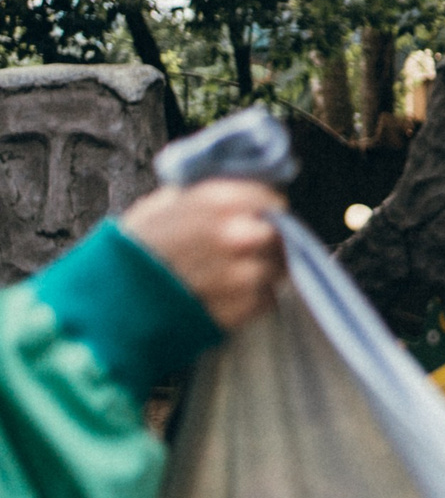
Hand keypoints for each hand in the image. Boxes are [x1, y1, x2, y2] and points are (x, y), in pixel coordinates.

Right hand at [120, 179, 285, 330]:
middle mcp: (238, 235)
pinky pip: (267, 298)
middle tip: (248, 245)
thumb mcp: (163, 205)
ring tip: (229, 272)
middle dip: (266, 239)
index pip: (269, 199)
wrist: (112, 303)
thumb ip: (206, 196)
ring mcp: (245, 275)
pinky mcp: (245, 308)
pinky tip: (223, 294)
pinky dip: (253, 296)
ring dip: (260, 269)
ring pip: (276, 268)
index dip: (263, 207)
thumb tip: (236, 188)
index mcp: (218, 202)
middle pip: (278, 234)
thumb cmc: (132, 250)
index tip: (257, 214)